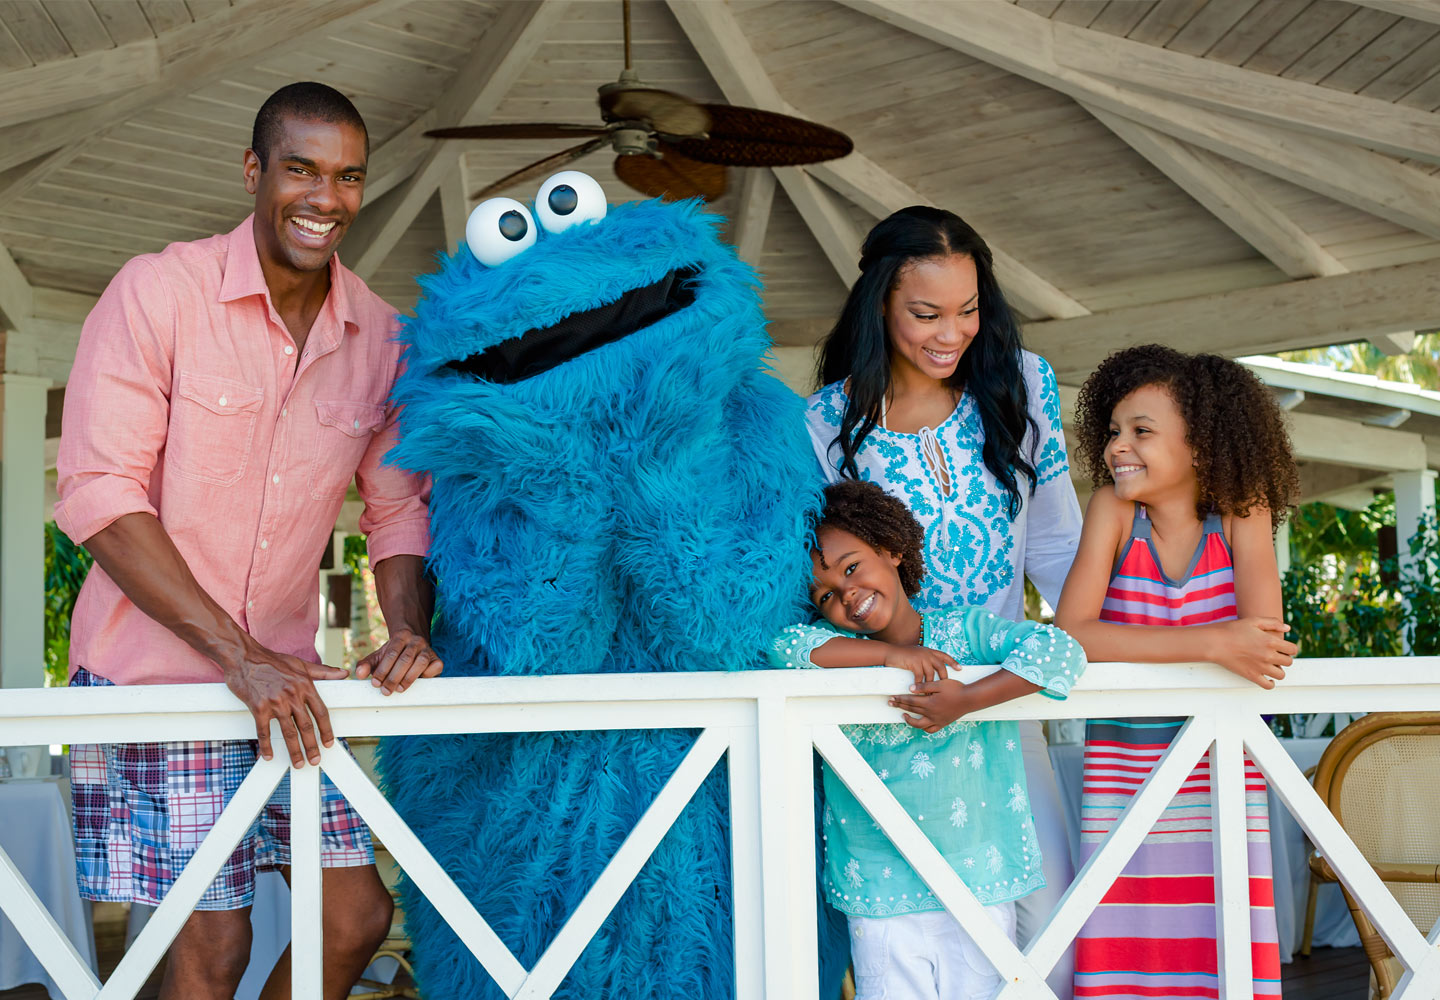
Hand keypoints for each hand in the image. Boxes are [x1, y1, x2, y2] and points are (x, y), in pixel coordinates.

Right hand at [224, 643, 346, 765]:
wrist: (244, 657)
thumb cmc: (272, 660)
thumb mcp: (300, 664)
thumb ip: (323, 672)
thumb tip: (344, 673)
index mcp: (305, 685)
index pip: (321, 712)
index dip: (326, 730)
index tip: (329, 743)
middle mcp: (292, 695)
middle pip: (306, 726)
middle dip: (312, 746)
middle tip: (315, 760)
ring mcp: (275, 702)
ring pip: (288, 731)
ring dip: (294, 750)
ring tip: (298, 763)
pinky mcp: (258, 707)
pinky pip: (264, 731)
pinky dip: (266, 746)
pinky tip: (269, 756)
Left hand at [355, 628, 442, 694]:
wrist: (412, 641)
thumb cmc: (393, 653)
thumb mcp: (378, 656)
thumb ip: (366, 664)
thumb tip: (360, 674)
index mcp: (400, 637)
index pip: (391, 654)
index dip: (383, 670)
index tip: (375, 684)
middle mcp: (416, 641)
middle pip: (405, 659)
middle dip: (394, 677)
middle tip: (386, 691)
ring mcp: (428, 649)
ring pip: (420, 662)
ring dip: (409, 678)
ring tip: (399, 689)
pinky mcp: (437, 659)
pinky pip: (435, 666)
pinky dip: (428, 675)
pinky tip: (418, 682)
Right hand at [881, 644, 954, 685]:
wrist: (890, 652)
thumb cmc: (902, 655)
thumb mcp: (916, 654)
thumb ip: (924, 658)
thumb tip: (931, 667)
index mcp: (929, 651)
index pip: (944, 655)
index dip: (952, 662)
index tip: (960, 668)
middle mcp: (927, 653)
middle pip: (941, 666)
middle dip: (944, 678)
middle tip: (947, 687)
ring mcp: (921, 658)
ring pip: (931, 674)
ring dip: (931, 685)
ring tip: (932, 694)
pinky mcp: (915, 663)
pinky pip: (920, 677)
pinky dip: (920, 685)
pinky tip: (920, 691)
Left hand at [890, 679, 969, 732]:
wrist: (970, 699)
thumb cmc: (955, 689)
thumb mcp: (939, 684)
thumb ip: (924, 687)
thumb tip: (910, 688)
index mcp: (930, 703)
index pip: (911, 701)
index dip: (900, 699)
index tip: (892, 697)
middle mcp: (932, 714)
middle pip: (912, 710)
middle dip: (900, 706)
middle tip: (891, 703)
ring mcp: (937, 720)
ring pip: (919, 724)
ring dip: (909, 720)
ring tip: (903, 715)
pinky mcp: (943, 723)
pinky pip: (931, 729)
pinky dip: (924, 728)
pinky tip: (920, 724)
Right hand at [1210, 617, 1295, 688]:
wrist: (1216, 642)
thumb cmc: (1233, 629)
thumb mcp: (1254, 620)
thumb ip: (1273, 622)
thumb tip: (1288, 629)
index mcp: (1271, 641)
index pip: (1293, 649)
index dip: (1290, 648)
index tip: (1283, 648)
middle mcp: (1268, 656)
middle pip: (1288, 662)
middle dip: (1284, 658)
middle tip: (1275, 655)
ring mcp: (1261, 667)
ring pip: (1281, 675)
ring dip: (1278, 670)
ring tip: (1271, 665)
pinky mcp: (1252, 676)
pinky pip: (1268, 685)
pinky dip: (1271, 683)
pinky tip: (1267, 677)